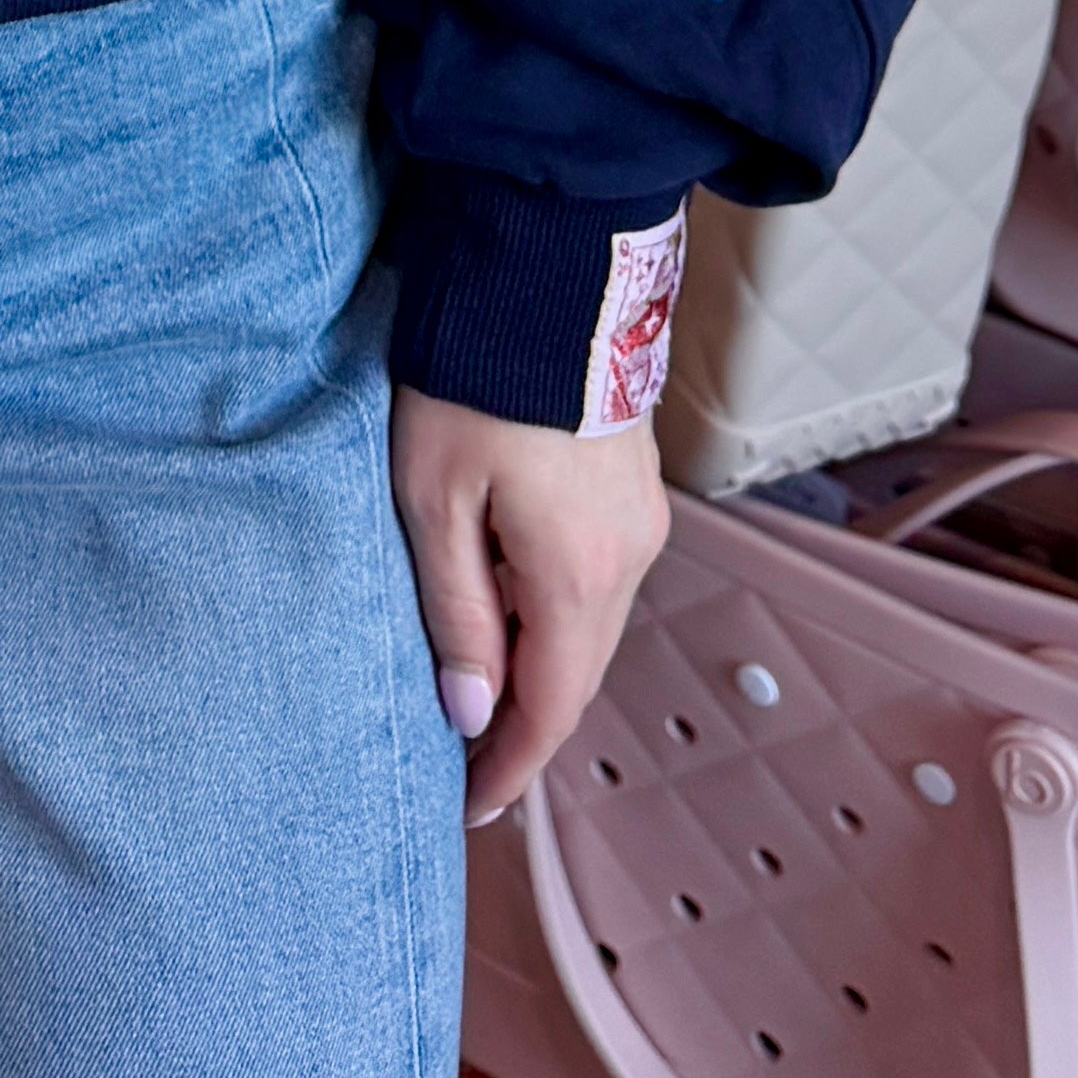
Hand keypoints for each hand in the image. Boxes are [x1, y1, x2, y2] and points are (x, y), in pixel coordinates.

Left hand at [391, 389, 668, 827]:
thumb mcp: (435, 499)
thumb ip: (456, 611)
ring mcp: (641, 517)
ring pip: (590, 626)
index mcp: (579, 575)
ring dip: (538, 665)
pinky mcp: (636, 483)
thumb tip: (470, 711)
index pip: (549, 709)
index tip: (469, 809)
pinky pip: (598, 577)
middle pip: (576, 674)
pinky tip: (511, 606)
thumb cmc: (475, 376)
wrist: (547, 267)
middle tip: (463, 763)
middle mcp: (629, 556)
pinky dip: (557, 612)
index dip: (509, 768)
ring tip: (476, 689)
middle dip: (522, 724)